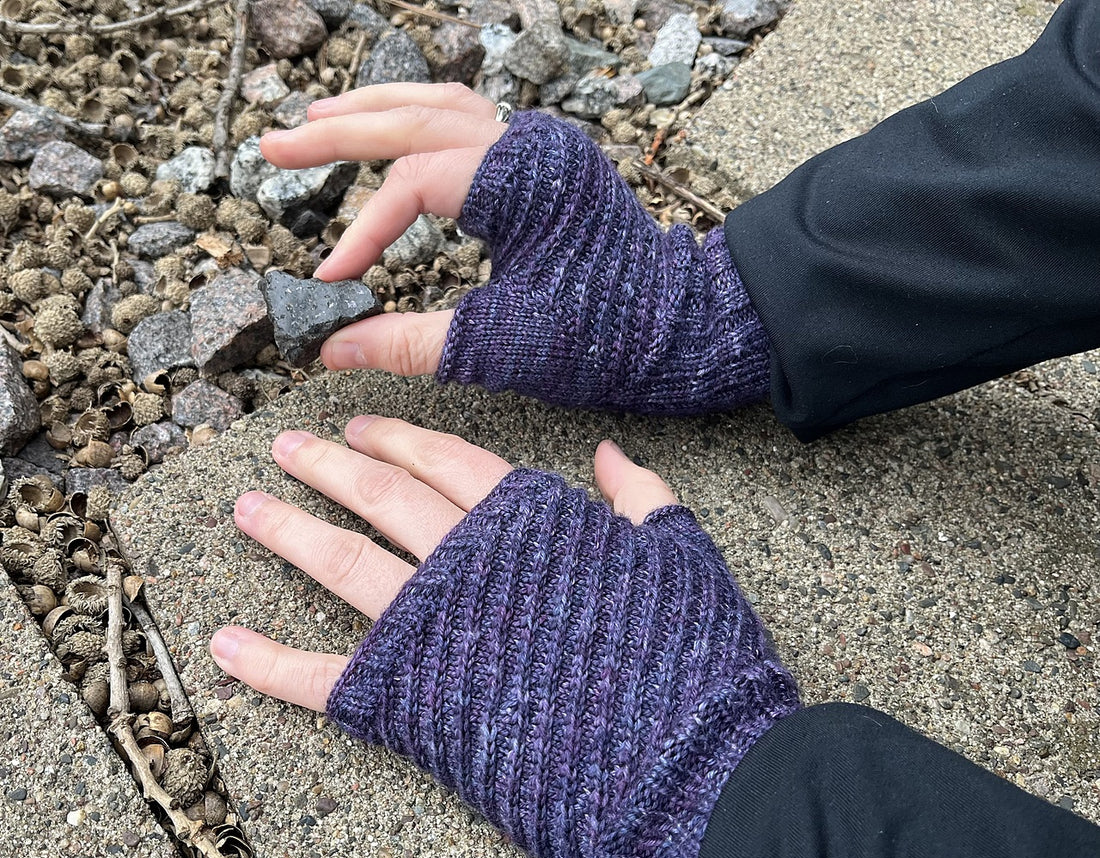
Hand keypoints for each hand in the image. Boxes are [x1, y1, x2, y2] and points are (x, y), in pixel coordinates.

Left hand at [210, 415, 798, 857]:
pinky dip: (270, 664)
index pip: (447, 461)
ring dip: (288, 533)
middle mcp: (469, 563)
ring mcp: (434, 630)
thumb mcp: (683, 559)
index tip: (355, 427)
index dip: (397, 438)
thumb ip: (642, 497)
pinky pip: (325, 679)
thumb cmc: (690, 661)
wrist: (682, 766)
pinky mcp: (412, 703)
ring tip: (245, 508)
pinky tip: (223, 644)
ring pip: (344, 565)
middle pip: (383, 498)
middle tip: (283, 447)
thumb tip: (608, 451)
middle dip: (328, 467)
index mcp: (531, 522)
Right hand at [260, 83, 770, 415]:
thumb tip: (331, 353)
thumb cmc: (607, 335)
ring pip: (440, 105)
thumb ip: (410, 343)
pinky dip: (421, 122)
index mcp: (520, 178)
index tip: (330, 278)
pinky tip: (393, 130)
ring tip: (317, 121)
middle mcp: (528, 144)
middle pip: (412, 118)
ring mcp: (540, 145)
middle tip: (273, 144)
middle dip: (338, 131)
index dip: (362, 233)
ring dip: (376, 111)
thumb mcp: (500, 344)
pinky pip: (470, 120)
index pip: (411, 185)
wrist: (681, 326)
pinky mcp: (547, 161)